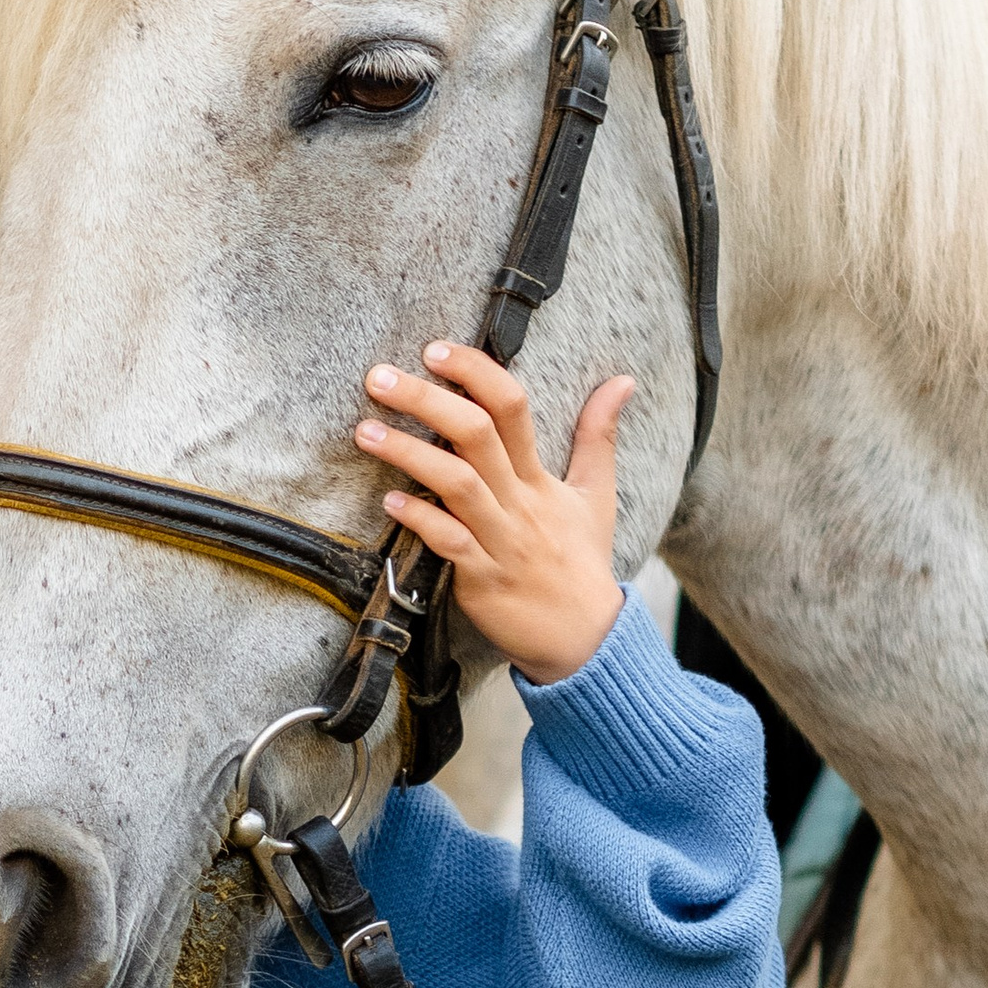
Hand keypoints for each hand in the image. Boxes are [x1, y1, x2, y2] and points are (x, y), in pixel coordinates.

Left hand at [355, 344, 628, 685]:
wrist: (585, 637)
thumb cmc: (581, 561)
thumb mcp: (597, 493)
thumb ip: (599, 434)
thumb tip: (621, 380)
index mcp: (541, 477)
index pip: (511, 407)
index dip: (474, 373)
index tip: (435, 350)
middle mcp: (520, 501)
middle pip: (476, 436)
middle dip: (427, 400)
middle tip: (380, 376)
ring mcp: (500, 540)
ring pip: (457, 485)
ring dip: (409, 454)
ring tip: (366, 431)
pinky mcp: (481, 579)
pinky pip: (449, 543)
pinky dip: (420, 520)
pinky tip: (390, 501)